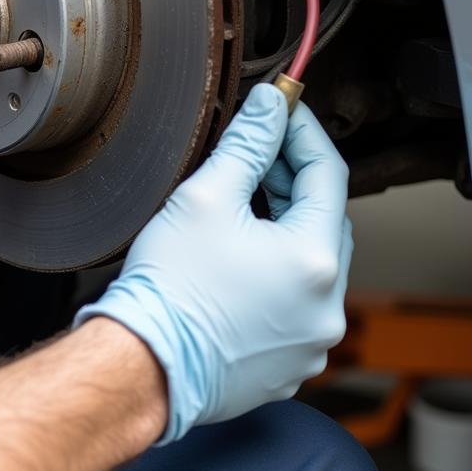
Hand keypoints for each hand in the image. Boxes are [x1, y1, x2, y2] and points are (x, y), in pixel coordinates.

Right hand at [74, 83, 352, 443]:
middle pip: (325, 221)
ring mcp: (312, 341)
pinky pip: (297, 305)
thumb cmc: (170, 288)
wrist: (144, 364)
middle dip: (293, 182)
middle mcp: (328, 306)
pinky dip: (278, 277)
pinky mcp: (291, 364)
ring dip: (287, 231)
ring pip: (312, 265)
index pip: (328, 174)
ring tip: (242, 211)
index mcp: (315, 259)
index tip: (284, 112)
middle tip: (256, 156)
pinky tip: (239, 265)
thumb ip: (248, 144)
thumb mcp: (206, 197)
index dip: (304, 134)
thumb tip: (270, 106)